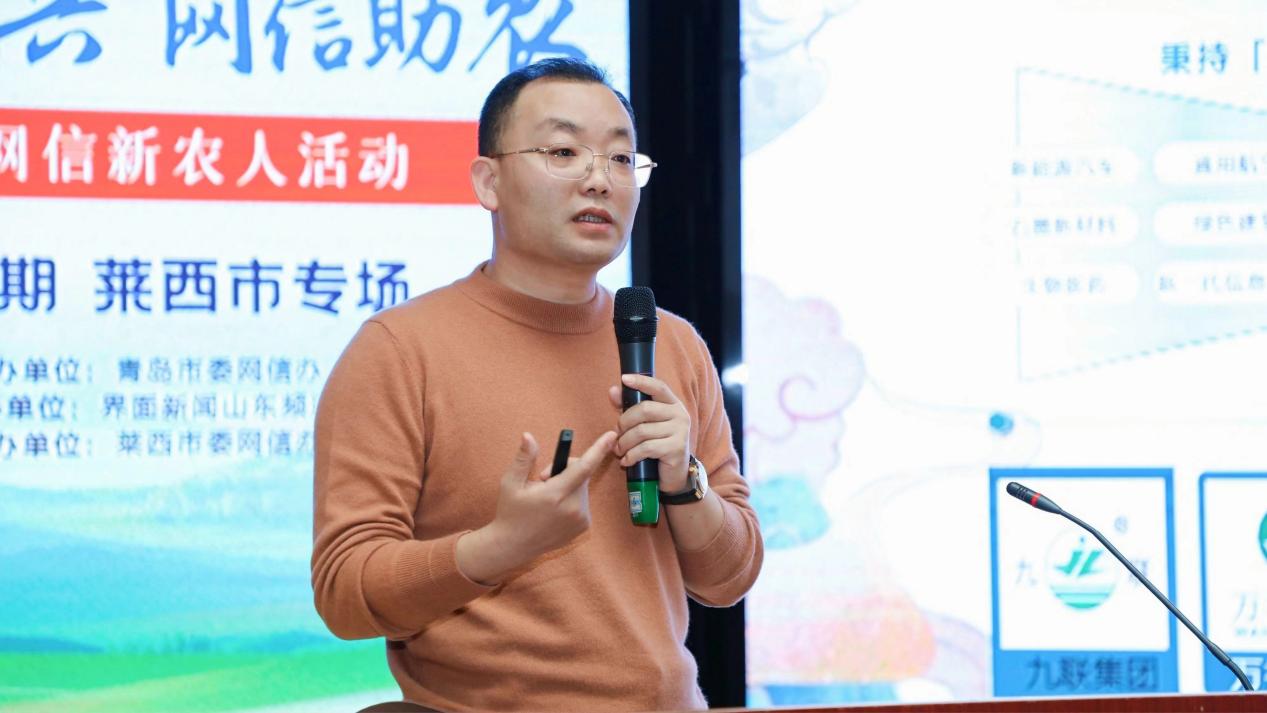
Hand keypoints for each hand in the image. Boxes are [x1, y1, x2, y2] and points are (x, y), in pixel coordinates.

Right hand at [457, 430, 615, 584]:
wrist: (513, 546)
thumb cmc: (510, 512)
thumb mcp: (510, 483)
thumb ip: (523, 459)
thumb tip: (528, 436)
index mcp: (555, 494)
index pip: (583, 467)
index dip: (598, 449)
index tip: (611, 435)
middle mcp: (572, 508)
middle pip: (581, 474)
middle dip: (566, 468)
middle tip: (543, 478)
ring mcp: (580, 519)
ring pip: (582, 487)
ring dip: (570, 484)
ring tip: (548, 496)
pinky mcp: (584, 527)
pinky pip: (583, 501)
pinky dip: (573, 498)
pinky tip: (556, 507)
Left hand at [607, 373, 690, 492]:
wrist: (674, 474)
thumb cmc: (656, 444)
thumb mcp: (643, 424)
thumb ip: (628, 407)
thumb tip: (613, 390)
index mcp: (673, 404)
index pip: (658, 387)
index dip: (641, 381)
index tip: (624, 379)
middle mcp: (680, 414)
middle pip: (644, 409)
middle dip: (624, 422)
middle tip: (617, 434)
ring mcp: (680, 432)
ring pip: (642, 431)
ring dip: (624, 442)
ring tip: (619, 450)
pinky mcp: (676, 449)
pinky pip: (646, 448)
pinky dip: (631, 455)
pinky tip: (626, 460)